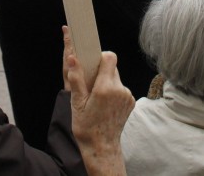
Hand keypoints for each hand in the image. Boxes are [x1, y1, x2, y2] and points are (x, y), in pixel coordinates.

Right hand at [63, 26, 132, 171]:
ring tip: (96, 96)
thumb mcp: (76, 103)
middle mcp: (119, 89)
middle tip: (90, 83)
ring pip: (116, 77)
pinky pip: (121, 87)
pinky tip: (104, 103)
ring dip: (107, 81)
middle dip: (101, 70)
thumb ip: (76, 78)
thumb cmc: (86, 126)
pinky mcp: (131, 101)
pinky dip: (113, 90)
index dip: (100, 56)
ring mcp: (127, 96)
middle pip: (112, 66)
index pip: (109, 57)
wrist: (101, 147)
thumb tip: (72, 57)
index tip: (91, 63)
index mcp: (105, 88)